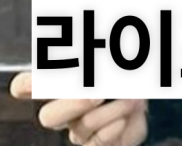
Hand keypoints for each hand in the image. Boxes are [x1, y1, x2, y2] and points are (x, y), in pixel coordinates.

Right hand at [9, 71, 148, 145]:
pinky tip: (124, 119)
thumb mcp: (114, 65)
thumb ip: (102, 59)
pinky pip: (97, 143)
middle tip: (96, 96)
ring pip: (82, 127)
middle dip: (74, 104)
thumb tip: (103, 56)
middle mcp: (65, 112)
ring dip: (110, 111)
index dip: (26, 86)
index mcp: (61, 88)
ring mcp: (79, 130)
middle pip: (49, 116)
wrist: (143, 104)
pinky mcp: (95, 143)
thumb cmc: (124, 77)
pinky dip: (113, 129)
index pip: (29, 86)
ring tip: (132, 99)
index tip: (27, 85)